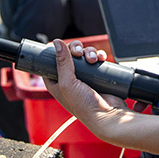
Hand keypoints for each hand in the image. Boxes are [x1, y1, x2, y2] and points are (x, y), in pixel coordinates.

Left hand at [44, 39, 158, 154]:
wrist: (108, 115)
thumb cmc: (84, 106)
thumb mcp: (67, 83)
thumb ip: (62, 62)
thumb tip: (57, 42)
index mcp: (56, 83)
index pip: (50, 62)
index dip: (54, 53)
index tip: (59, 46)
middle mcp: (69, 79)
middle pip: (68, 55)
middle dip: (74, 50)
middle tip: (78, 52)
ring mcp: (84, 77)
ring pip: (83, 55)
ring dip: (88, 52)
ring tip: (93, 59)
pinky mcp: (97, 75)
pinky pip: (95, 59)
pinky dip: (98, 56)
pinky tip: (101, 58)